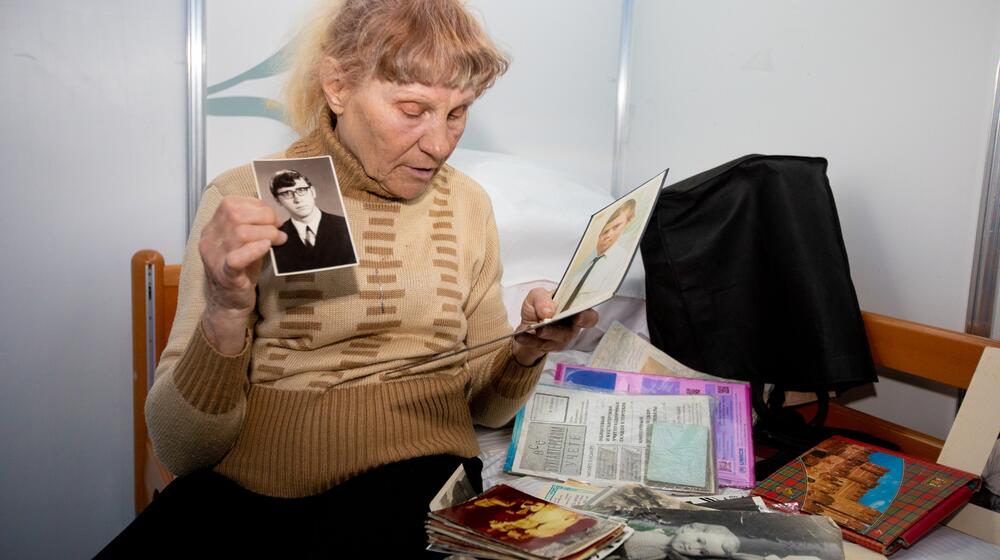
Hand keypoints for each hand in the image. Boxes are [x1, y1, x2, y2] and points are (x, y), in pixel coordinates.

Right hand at [198, 196, 285, 352]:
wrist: (230, 302)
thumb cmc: (241, 270)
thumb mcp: (244, 243)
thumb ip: (253, 226)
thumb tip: (276, 215)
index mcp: (212, 228)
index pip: (230, 203)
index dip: (256, 205)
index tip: (272, 216)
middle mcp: (209, 240)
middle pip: (235, 214)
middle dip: (264, 217)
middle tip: (278, 228)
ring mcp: (215, 257)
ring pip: (240, 233)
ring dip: (267, 233)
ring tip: (278, 240)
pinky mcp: (225, 275)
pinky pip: (236, 258)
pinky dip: (254, 250)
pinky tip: (266, 247)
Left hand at [511, 288, 597, 364]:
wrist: (527, 325)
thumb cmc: (539, 307)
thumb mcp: (537, 296)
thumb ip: (542, 298)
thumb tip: (548, 311)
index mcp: (574, 310)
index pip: (589, 316)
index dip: (586, 317)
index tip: (577, 316)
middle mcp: (571, 327)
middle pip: (572, 331)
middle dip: (560, 327)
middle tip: (548, 322)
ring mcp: (561, 339)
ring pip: (556, 339)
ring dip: (546, 333)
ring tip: (535, 328)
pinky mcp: (548, 347)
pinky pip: (539, 345)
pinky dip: (529, 340)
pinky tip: (521, 335)